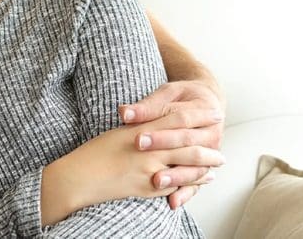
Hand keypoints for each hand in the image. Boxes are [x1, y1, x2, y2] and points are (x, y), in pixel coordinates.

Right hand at [39, 111, 224, 224]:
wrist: (80, 176)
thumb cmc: (96, 152)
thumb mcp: (119, 133)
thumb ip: (141, 126)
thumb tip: (160, 123)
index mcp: (140, 130)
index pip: (176, 119)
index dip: (197, 116)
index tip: (214, 113)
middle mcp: (148, 149)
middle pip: (188, 143)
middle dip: (207, 142)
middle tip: (222, 139)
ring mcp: (149, 170)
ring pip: (187, 166)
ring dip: (205, 163)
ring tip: (218, 161)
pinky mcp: (148, 188)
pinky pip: (177, 184)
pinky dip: (193, 181)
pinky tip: (201, 178)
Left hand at [119, 79, 225, 208]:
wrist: (207, 103)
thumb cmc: (182, 97)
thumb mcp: (168, 93)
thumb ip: (147, 106)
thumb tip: (125, 112)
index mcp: (206, 111)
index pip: (180, 121)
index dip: (159, 130)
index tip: (137, 138)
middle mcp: (212, 134)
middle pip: (187, 143)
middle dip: (164, 148)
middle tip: (140, 151)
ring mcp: (210, 154)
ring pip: (195, 166)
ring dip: (176, 175)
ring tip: (156, 181)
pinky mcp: (204, 168)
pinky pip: (197, 184)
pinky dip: (185, 193)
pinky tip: (172, 202)